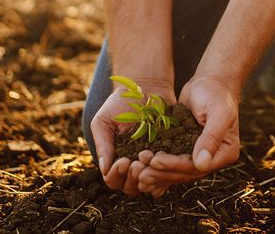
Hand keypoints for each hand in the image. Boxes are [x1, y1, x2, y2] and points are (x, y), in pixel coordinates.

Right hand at [91, 80, 175, 195]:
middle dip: (134, 177)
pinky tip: (168, 160)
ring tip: (151, 159)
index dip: (117, 175)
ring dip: (151, 175)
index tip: (123, 161)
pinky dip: (169, 170)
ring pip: (152, 183)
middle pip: (132, 187)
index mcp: (116, 160)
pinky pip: (172, 171)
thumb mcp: (104, 121)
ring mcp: (153, 161)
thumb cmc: (120, 103)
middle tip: (137, 161)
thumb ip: (103, 144)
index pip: (113, 180)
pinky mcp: (171, 154)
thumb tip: (104, 169)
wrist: (145, 86)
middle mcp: (135, 165)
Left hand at [138, 75, 239, 193]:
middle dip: (161, 172)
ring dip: (156, 172)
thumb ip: (212, 137)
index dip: (175, 166)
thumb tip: (202, 164)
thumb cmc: (216, 94)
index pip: (197, 167)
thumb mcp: (218, 112)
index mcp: (225, 152)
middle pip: (185, 173)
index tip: (155, 161)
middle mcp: (213, 158)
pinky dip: (157, 166)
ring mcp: (199, 155)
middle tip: (140, 171)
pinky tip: (140, 167)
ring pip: (176, 171)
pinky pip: (171, 162)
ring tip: (137, 169)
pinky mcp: (186, 149)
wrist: (210, 82)